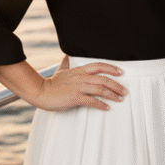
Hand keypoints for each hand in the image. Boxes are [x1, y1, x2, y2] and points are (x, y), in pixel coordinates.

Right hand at [0, 59, 125, 112]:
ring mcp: (78, 87)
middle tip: (124, 90)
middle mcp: (81, 78)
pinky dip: (101, 104)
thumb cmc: (51, 83)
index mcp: (79, 71)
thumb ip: (66, 64)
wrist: (40, 91)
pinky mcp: (75, 98)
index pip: (99, 66)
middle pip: (103, 79)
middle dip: (116, 85)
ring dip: (112, 94)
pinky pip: (92, 101)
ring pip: (100, 89)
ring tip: (120, 98)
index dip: (111, 68)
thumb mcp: (60, 70)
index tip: (121, 72)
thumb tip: (67, 57)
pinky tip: (107, 107)